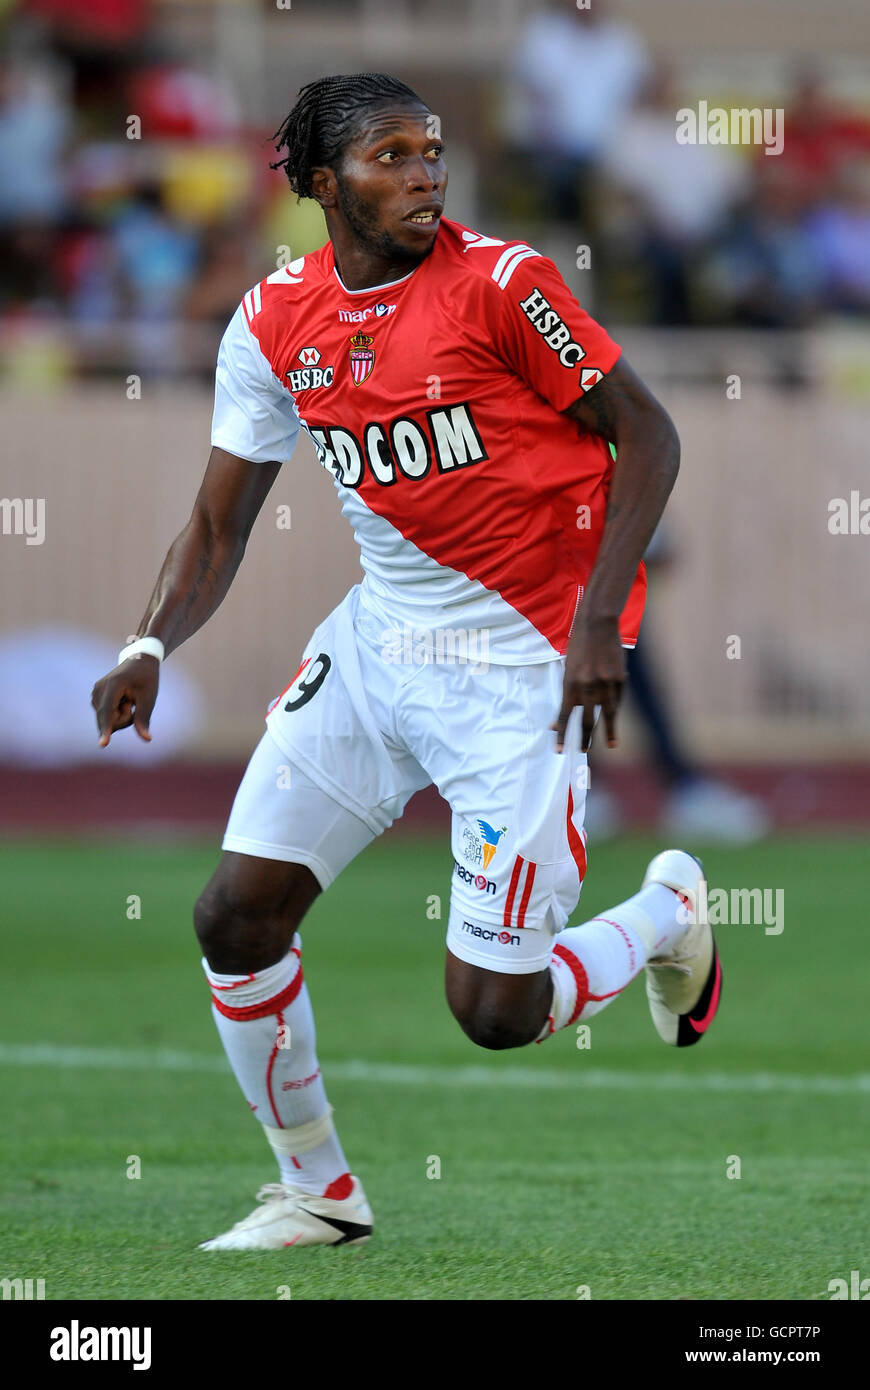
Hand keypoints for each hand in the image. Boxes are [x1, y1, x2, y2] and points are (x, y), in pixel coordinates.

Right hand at [91, 656, 159, 746]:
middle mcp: (100, 688)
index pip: (108, 711)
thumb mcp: (149, 697)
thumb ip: (144, 718)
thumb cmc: (146, 678)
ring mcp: (95, 692)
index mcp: (114, 684)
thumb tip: (146, 739)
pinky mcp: (95, 696)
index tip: (103, 744)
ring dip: (121, 717)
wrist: (139, 661)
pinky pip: (105, 716)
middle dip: (124, 719)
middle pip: (108, 719)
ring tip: (129, 700)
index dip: (106, 729)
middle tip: (133, 703)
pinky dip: (116, 715)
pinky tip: (123, 702)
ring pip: (106, 720)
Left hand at [552, 614, 625, 752]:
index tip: (559, 751)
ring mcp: (605, 683)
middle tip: (584, 751)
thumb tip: (567, 715)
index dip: (561, 735)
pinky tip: (615, 717)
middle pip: (586, 720)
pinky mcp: (620, 679)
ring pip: (607, 714)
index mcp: (570, 683)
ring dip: (608, 732)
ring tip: (610, 745)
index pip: (564, 715)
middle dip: (584, 739)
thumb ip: (570, 691)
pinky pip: (617, 699)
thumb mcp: (569, 668)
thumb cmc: (579, 647)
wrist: (597, 625)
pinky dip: (615, 709)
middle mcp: (587, 686)